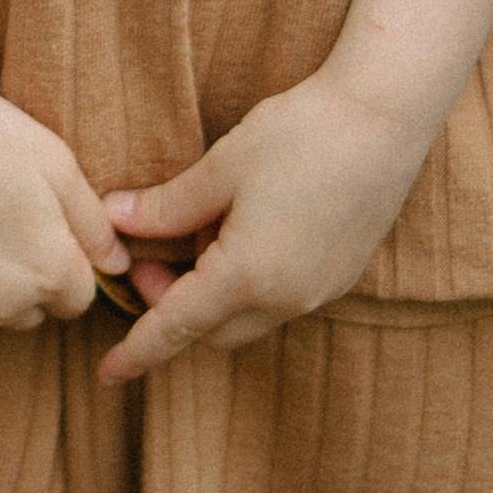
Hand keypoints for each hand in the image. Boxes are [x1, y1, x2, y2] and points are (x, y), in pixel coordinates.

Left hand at [92, 76, 441, 380]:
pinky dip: (248, 280)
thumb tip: (115, 221)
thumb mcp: (221, 168)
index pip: (177, 327)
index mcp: (249, 277)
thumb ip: (166, 207)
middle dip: (172, 306)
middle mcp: (288, 298)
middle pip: (213, 330)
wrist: (385, 117)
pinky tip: (243, 224)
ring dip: (213, 290)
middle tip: (146, 258)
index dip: (138, 351)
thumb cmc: (299, 134)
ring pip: (248, 316)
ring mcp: (321, 290)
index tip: (106, 375)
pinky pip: (280, 298)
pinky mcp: (340, 274)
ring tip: (201, 225)